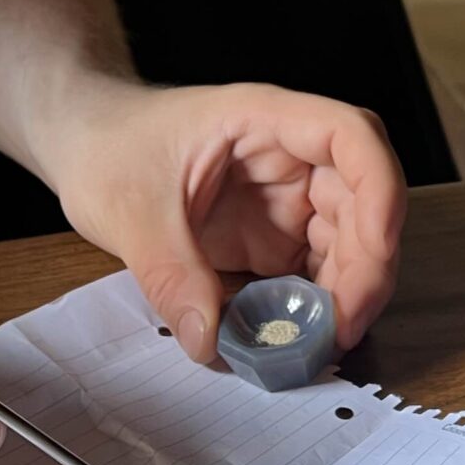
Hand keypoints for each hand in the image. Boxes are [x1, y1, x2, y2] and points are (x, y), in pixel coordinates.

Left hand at [45, 82, 405, 363]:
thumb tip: (209, 341)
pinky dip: (314, 307)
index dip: (380, 190)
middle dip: (366, 266)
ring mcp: (287, 196)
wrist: (85, 144)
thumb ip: (171, 275)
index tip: (377, 249)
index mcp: (264, 119)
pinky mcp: (274, 234)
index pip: (351, 136)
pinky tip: (298, 340)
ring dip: (346, 293)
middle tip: (341, 329)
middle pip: (365, 200)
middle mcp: (289, 154)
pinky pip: (314, 271)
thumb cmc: (107, 145)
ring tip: (319, 345)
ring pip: (349, 242)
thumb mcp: (129, 211)